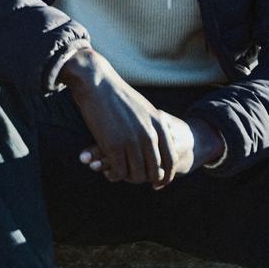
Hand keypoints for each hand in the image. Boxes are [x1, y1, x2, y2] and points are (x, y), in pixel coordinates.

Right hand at [62, 46, 194, 187]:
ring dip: (127, 178)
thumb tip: (160, 144)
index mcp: (160, 126)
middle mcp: (149, 135)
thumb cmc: (118, 96)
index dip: (165, 176)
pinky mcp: (114, 145)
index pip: (171, 161)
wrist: (97, 84)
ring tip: (118, 173)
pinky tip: (108, 172)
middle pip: (154, 171)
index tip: (157, 183)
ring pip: (136, 175)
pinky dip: (114, 175)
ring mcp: (132, 141)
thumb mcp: (145, 110)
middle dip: (144, 179)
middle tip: (132, 178)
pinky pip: (119, 172)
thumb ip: (155, 127)